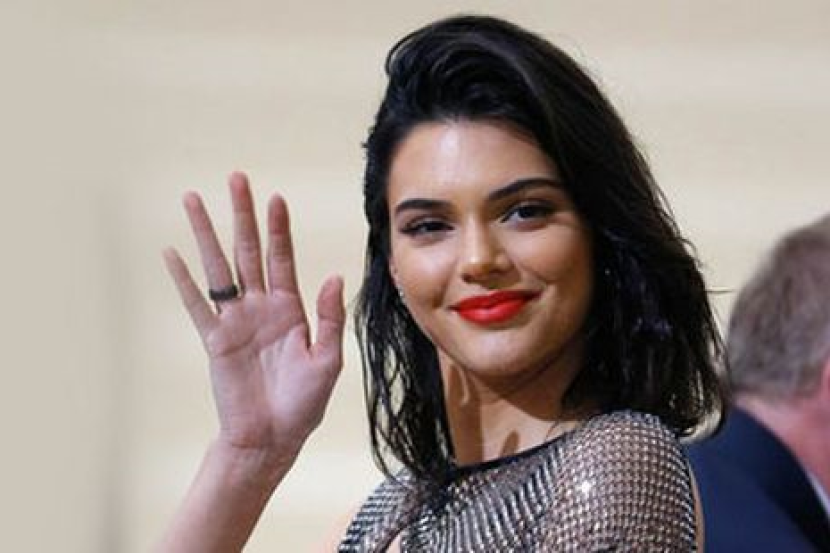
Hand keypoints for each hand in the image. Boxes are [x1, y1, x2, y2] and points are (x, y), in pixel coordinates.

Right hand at [163, 172, 344, 464]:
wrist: (272, 438)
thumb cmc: (303, 403)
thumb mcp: (327, 360)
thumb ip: (329, 318)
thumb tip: (333, 276)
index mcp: (291, 308)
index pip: (283, 258)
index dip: (278, 228)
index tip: (275, 197)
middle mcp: (261, 307)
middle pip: (248, 251)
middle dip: (242, 215)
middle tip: (236, 178)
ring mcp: (236, 321)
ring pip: (219, 268)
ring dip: (206, 234)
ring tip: (193, 199)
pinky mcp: (214, 340)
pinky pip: (196, 304)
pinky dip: (183, 280)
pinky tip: (171, 253)